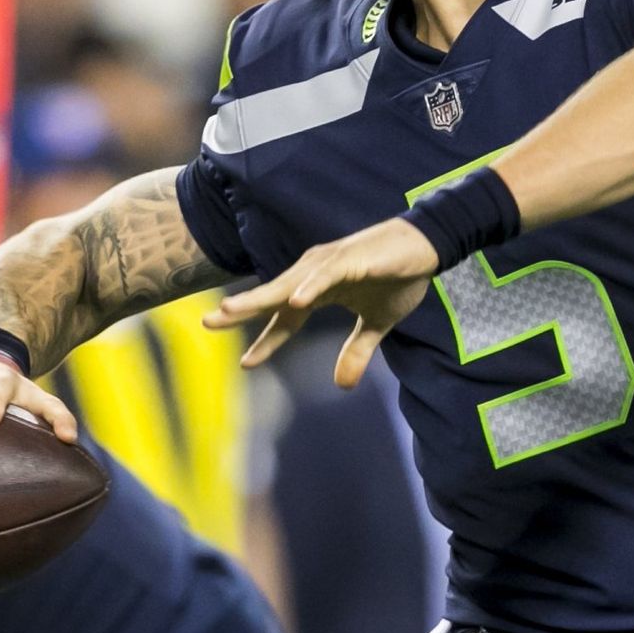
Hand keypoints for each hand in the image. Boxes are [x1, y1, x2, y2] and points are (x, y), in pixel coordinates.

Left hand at [204, 218, 439, 386]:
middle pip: (271, 297)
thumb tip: (342, 386)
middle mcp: (313, 275)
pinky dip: (308, 287)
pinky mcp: (349, 259)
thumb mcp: (376, 324)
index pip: (284, 319)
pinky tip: (293, 301)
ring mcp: (328, 265)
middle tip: (207, 322)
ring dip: (260, 298)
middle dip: (240, 310)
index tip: (246, 364)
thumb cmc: (397, 278)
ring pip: (288, 284)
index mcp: (316, 291)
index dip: (267, 342)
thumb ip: (356, 351)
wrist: (426, 246)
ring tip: (232, 311)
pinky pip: (325, 275)